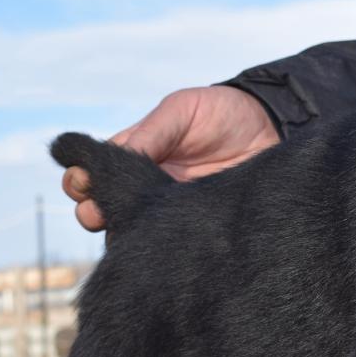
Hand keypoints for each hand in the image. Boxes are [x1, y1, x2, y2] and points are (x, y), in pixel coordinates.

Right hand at [63, 86, 280, 230]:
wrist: (273, 128)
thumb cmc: (224, 113)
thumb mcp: (182, 111)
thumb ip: (150, 133)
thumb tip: (111, 157)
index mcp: (140, 153)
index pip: (99, 172)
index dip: (82, 179)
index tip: (82, 182)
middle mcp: (152, 184)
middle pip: (108, 206)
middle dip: (92, 212)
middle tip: (95, 214)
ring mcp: (175, 208)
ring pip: (136, 230)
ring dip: (121, 234)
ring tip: (120, 232)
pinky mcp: (199, 226)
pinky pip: (172, 242)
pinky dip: (158, 245)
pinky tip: (155, 245)